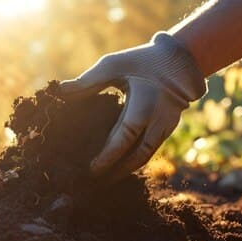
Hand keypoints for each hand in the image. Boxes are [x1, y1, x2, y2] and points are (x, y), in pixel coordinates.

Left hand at [60, 32, 206, 179]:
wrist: (182, 58)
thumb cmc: (143, 60)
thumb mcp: (113, 65)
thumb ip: (87, 81)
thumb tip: (60, 92)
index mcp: (143, 106)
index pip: (124, 138)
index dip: (108, 156)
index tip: (92, 169)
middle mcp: (158, 120)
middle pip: (137, 156)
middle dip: (116, 171)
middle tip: (96, 181)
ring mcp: (167, 126)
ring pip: (146, 156)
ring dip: (127, 169)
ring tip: (108, 178)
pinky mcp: (170, 127)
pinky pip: (152, 150)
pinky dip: (136, 159)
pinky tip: (122, 165)